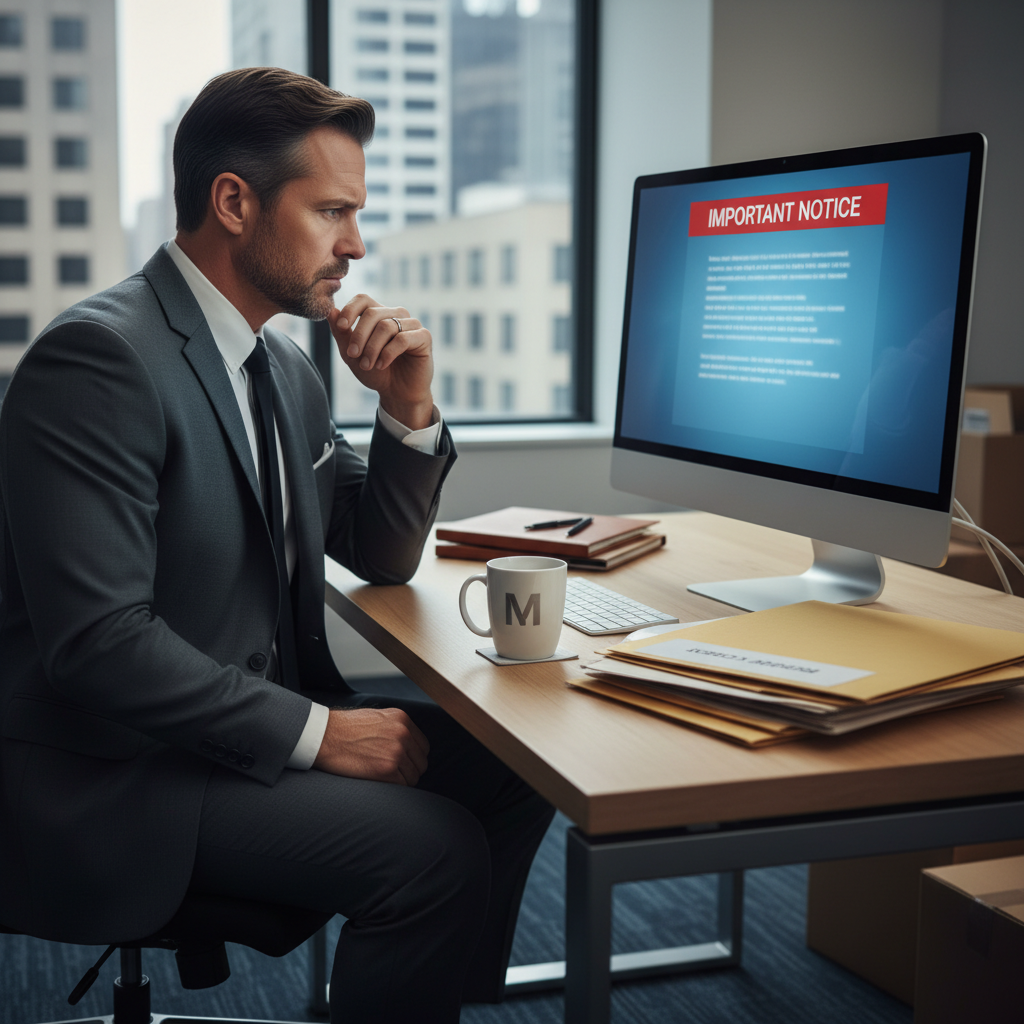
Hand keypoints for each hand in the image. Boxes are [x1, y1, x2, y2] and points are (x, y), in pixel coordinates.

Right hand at [312, 706, 429, 784]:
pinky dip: (393, 787)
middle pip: (421, 763)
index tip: (403, 763)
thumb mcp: (377, 717)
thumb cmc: (345, 728)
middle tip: (393, 773)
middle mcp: (403, 733)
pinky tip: (378, 780)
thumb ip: (396, 727)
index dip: (413, 757)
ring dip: (401, 780)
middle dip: (409, 770)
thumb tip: (410, 744)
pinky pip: (402, 786)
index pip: (423, 746)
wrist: (324, 736)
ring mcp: (396, 751)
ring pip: (413, 777)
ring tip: (383, 777)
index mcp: (402, 719)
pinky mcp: (387, 769)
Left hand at [329, 294, 433, 429]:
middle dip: (359, 336)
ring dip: (372, 348)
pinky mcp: (424, 337)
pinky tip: (382, 365)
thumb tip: (331, 310)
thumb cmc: (376, 373)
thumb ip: (341, 333)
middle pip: (372, 313)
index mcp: (379, 314)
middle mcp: (396, 315)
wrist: (397, 394)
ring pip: (386, 326)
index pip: (363, 299)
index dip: (350, 309)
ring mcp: (412, 325)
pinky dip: (388, 353)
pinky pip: (402, 339)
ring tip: (368, 365)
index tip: (341, 326)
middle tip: (353, 355)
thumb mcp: (352, 354)